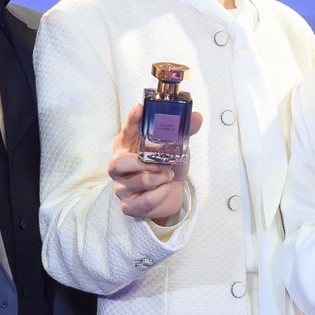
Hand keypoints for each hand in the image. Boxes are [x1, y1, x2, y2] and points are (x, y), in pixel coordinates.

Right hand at [108, 104, 204, 223]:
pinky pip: (146, 200)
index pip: (127, 129)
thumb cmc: (166, 166)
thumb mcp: (175, 147)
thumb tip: (196, 117)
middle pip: (119, 163)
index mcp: (126, 145)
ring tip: (168, 176)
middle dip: (146, 163)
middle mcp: (118, 165)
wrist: (170, 193)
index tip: (140, 109)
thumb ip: (183, 131)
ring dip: (161, 179)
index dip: (132, 120)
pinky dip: (161, 194)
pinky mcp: (128, 205)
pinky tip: (163, 190)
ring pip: (140, 181)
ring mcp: (121, 187)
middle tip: (164, 163)